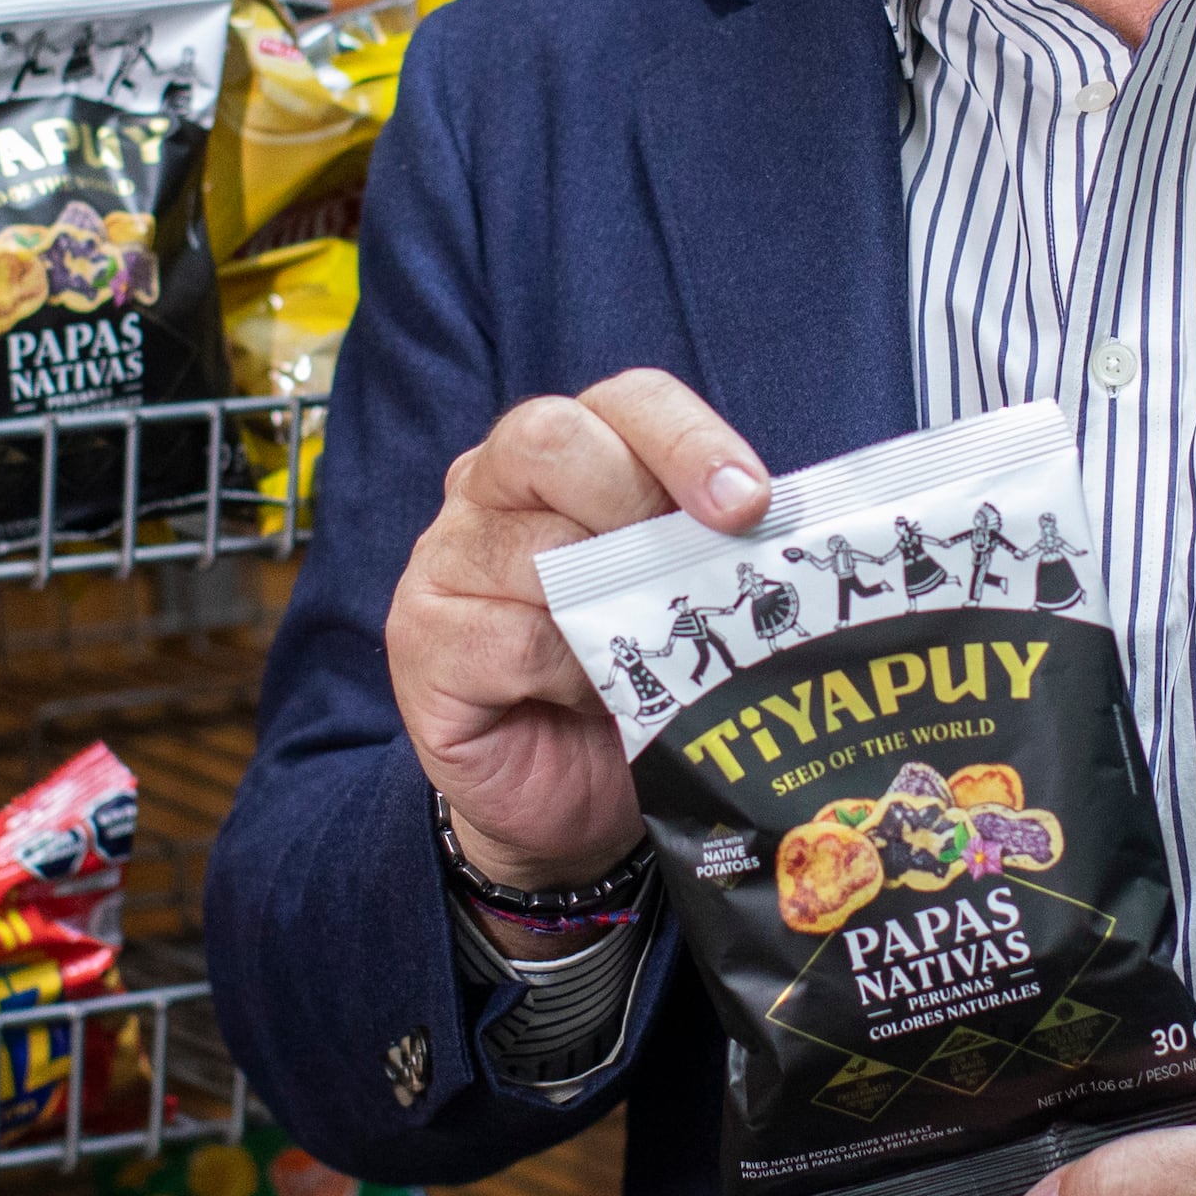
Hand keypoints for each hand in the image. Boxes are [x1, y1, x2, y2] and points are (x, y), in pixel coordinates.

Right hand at [389, 370, 765, 899]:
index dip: (689, 440)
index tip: (749, 501)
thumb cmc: (634, 679)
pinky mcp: (421, 640)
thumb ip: (706, 544)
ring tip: (642, 663)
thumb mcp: (681, 597)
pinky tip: (588, 699)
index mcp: (566, 453)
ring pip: (537, 549)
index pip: (625, 401)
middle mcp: (491, 486)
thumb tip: (774, 523)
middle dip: (638, 499)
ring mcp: (445, 559)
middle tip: (693, 570)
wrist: (567, 793)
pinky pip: (517, 639)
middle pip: (552, 440)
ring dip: (613, 613)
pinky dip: (573, 675)